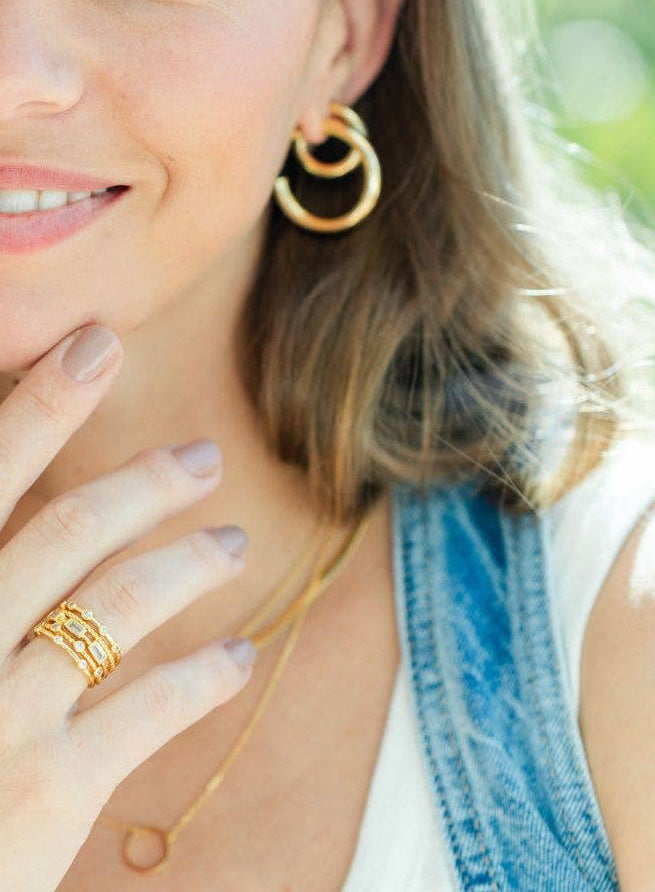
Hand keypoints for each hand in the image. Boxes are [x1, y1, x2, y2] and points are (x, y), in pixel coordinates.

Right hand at [0, 325, 254, 890]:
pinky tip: (240, 659)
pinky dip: (204, 676)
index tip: (97, 344)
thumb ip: (2, 586)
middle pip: (67, 529)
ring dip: (187, 563)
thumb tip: (52, 536)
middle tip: (204, 459)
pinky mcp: (48, 791)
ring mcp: (1, 717)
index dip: (42, 405)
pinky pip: (151, 707)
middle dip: (144, 482)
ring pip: (118, 604)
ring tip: (231, 545)